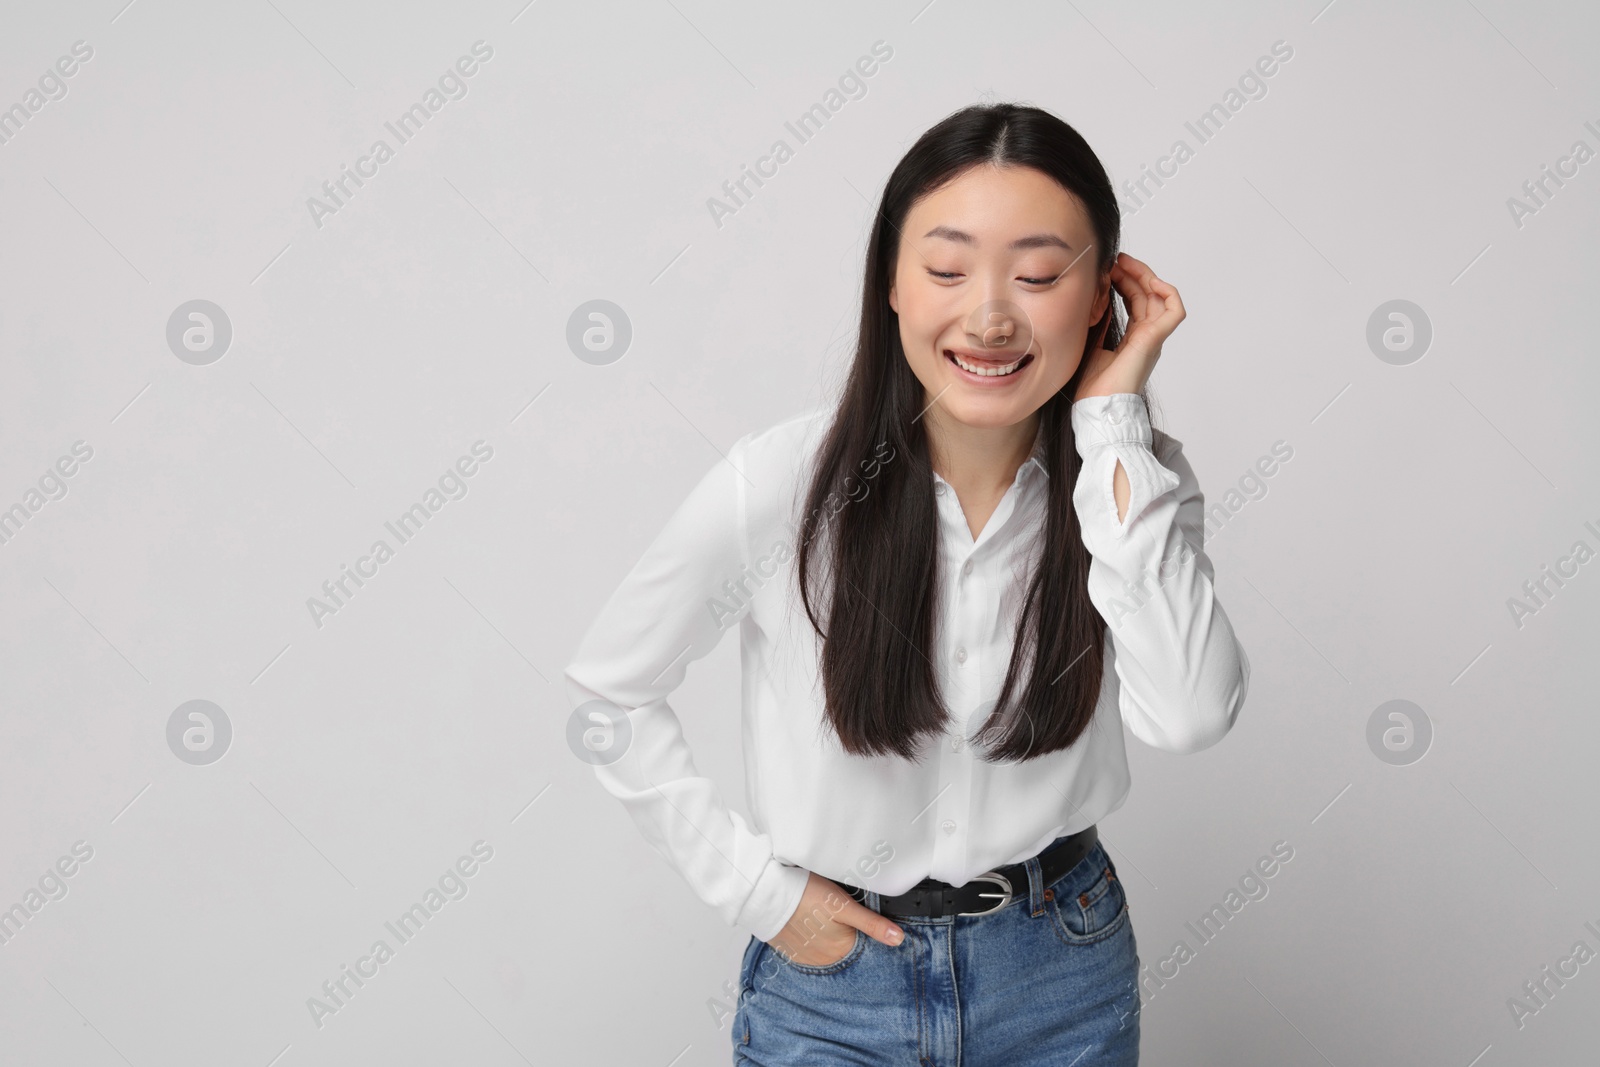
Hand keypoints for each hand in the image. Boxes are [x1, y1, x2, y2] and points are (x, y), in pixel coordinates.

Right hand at [767, 872, 903, 966]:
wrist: (767, 895)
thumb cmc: (807, 896)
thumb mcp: (844, 905)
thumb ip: (872, 924)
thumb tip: (899, 939)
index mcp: (842, 950)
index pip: (863, 948)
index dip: (866, 933)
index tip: (861, 920)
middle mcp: (825, 960)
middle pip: (844, 948)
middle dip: (847, 935)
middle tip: (838, 914)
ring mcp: (806, 958)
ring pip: (826, 949)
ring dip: (828, 938)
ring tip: (822, 917)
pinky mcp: (791, 951)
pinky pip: (809, 949)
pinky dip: (812, 940)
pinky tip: (809, 923)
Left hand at [1074, 253, 1184, 401]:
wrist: (1096, 407)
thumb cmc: (1093, 387)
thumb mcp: (1091, 344)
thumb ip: (1099, 323)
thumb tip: (1097, 300)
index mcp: (1134, 339)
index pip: (1137, 302)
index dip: (1126, 282)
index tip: (1110, 269)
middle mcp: (1147, 337)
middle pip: (1148, 296)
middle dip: (1134, 273)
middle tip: (1116, 260)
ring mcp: (1152, 338)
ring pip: (1159, 298)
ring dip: (1145, 276)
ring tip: (1124, 264)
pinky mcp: (1154, 341)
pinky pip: (1174, 311)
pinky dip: (1168, 293)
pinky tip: (1151, 281)